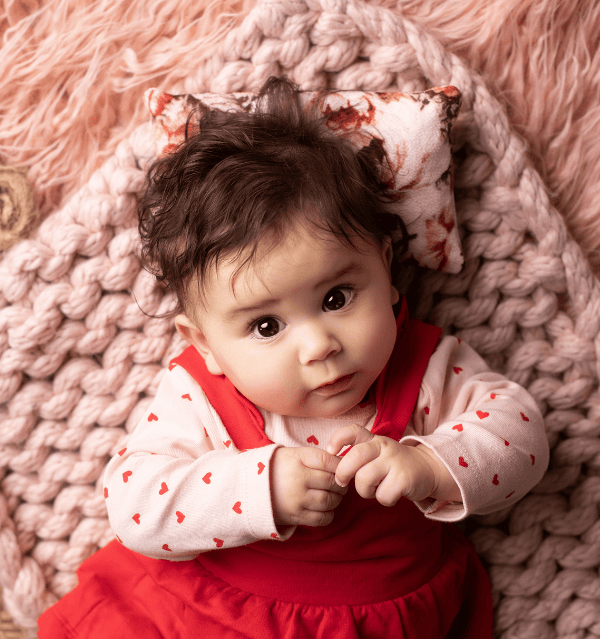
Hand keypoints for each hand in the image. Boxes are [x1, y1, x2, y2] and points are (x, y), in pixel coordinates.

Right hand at [271, 447, 347, 526]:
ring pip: (329, 501)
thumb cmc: (278, 467)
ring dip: (336, 499)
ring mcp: (296, 500)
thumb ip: (317, 457)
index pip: (328, 461)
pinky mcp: (295, 516)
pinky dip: (329, 514)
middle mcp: (297, 479)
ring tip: (333, 495)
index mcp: (297, 460)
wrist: (251, 487)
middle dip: (340, 483)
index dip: (340, 465)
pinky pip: (321, 518)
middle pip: (331, 482)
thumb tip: (343, 463)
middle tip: (339, 483)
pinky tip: (325, 508)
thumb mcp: (294, 454)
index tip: (341, 468)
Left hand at [327, 424, 460, 505]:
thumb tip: (331, 468)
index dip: (338, 439)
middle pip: (355, 456)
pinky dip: (384, 499)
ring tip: (375, 488)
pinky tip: (391, 493)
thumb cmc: (393, 465)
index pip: (353, 431)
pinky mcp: (405, 478)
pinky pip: (382, 495)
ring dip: (365, 491)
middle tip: (341, 482)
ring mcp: (394, 461)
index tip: (330, 451)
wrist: (427, 469)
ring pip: (365, 479)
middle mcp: (383, 446)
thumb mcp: (377, 453)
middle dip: (343, 472)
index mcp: (373, 440)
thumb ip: (357, 455)